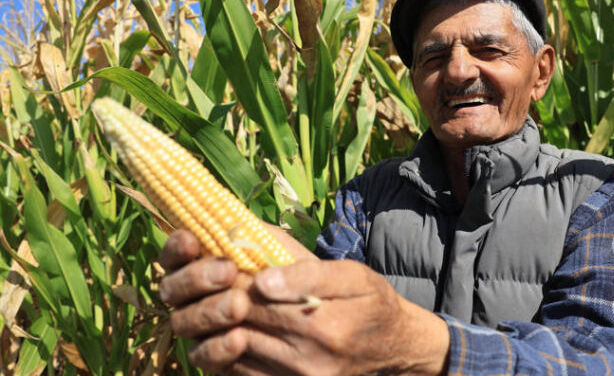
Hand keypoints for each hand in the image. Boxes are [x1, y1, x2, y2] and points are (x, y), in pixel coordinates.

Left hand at [159, 232, 449, 375]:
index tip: (220, 261)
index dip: (230, 277)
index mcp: (322, 324)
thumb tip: (262, 277)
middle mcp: (306, 358)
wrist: (393, 347)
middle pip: (239, 323)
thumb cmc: (372, 302)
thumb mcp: (353, 275)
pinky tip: (230, 330)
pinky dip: (227, 352)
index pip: (255, 297)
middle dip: (218, 298)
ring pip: (232, 352)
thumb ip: (308, 273)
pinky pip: (242, 374)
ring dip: (215, 325)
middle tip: (207, 278)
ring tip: (216, 302)